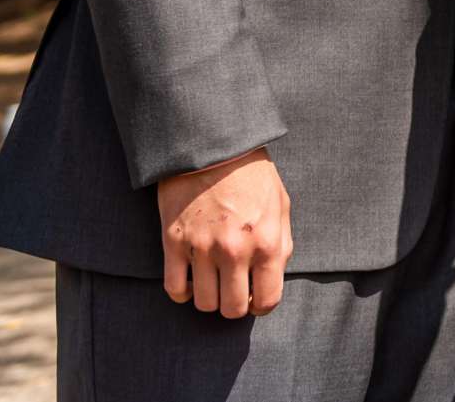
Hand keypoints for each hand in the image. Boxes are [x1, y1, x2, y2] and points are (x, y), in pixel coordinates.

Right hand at [156, 147, 290, 316]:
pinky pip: (174, 289)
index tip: (255, 297)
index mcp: (266, 241)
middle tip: (234, 289)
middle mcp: (234, 250)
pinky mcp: (173, 242)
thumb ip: (281, 244)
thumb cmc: (252, 176)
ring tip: (214, 280)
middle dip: (235, 304)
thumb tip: (272, 277)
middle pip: (231, 309)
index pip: (267, 300)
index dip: (262, 305)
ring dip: (209, 297)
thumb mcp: (280, 205)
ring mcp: (201, 247)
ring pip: (202, 303)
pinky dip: (183, 291)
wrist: (212, 146)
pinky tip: (191, 278)